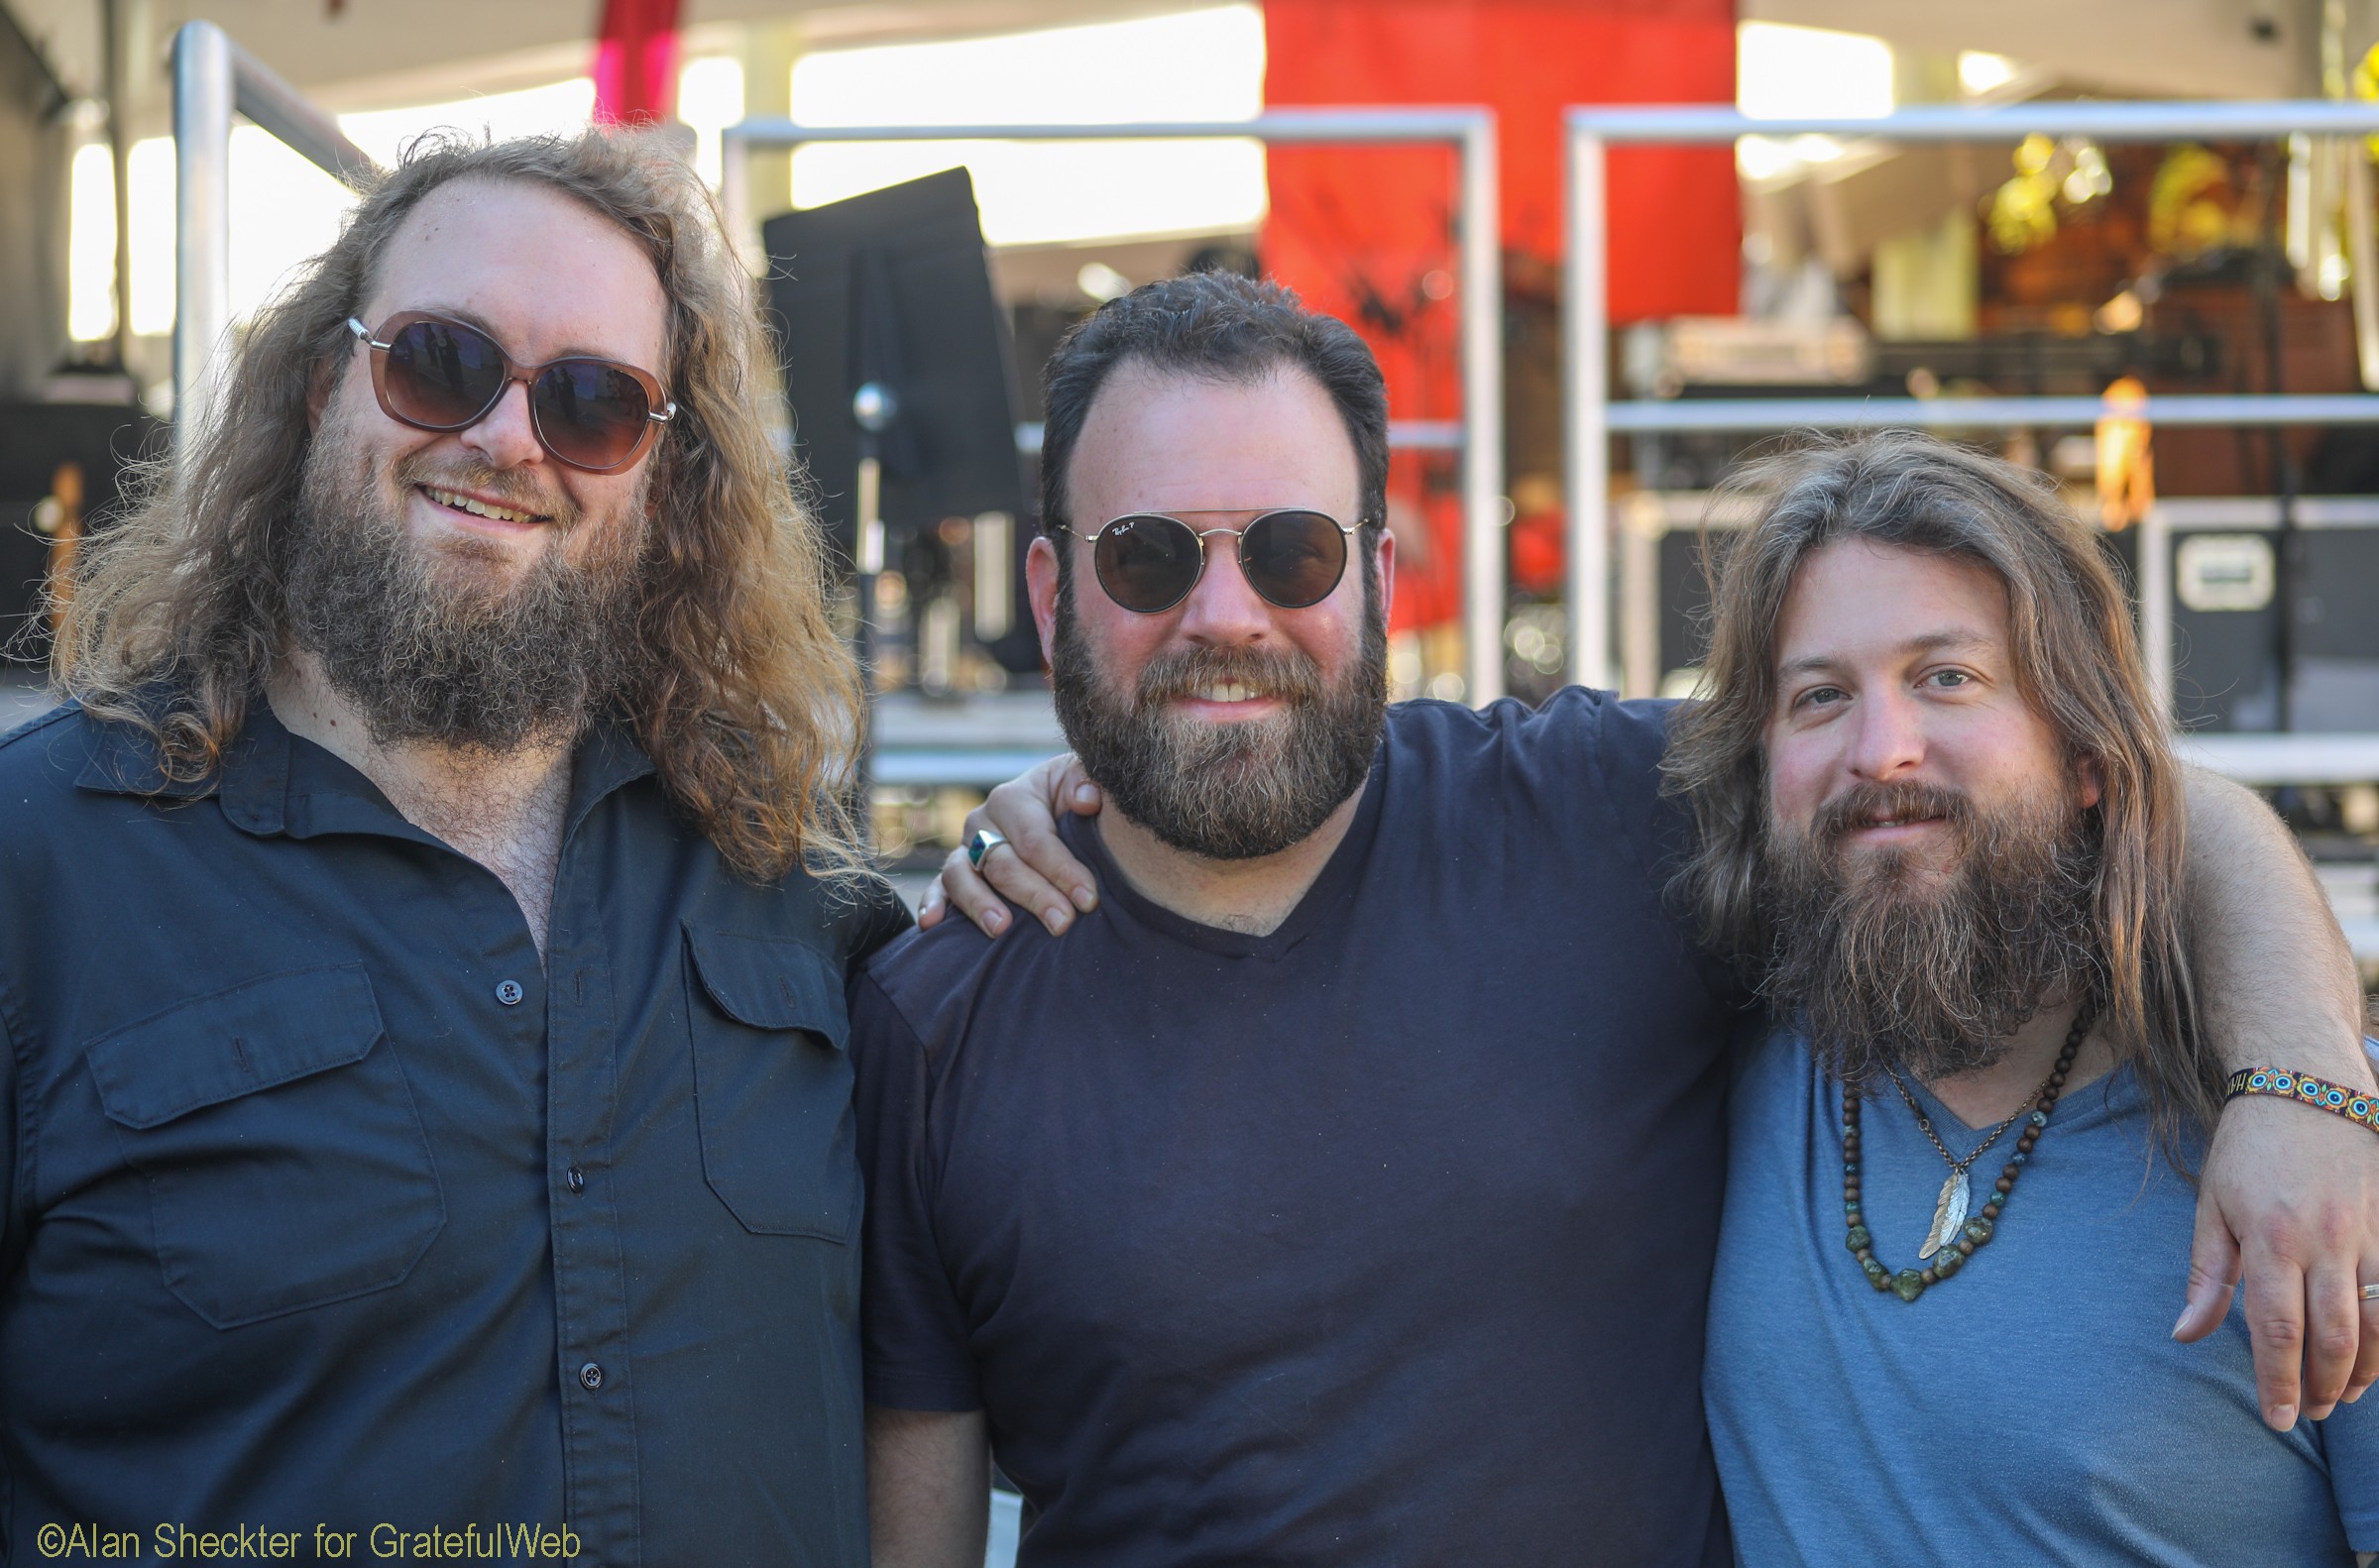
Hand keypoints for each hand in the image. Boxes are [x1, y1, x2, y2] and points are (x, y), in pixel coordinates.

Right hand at [918, 754, 1102, 937]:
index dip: (1063, 870)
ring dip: (980, 904)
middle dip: (1034, 895)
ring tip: (1001, 928)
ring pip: (962, 877)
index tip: (1088, 899)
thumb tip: (1086, 800)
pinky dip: (932, 904)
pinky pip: (937, 888)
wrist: (1049, 807)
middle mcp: (981, 823)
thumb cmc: (1069, 797)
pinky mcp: (954, 874)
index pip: (1035, 840)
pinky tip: (932, 924)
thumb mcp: (1079, 781)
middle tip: (1062, 923)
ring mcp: (964, 849)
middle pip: (1002, 864)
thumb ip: (1086, 782)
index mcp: (1012, 799)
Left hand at [2177, 1097, 2378, 1428]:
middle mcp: (2325, 1239)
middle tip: (2310, 1414)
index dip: (2278, 1380)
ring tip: (2343, 1397)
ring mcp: (2368, 1232)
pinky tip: (2375, 1358)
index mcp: (2270, 1237)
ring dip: (2365, 1370)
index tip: (2278, 1418)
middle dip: (2324, 1386)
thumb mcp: (2212, 1206)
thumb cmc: (2248, 1148)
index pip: (2277, 1328)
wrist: (2305, 1085)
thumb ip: (2206, 1276)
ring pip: (2378, 1322)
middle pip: (2334, 1335)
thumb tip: (2185, 1335)